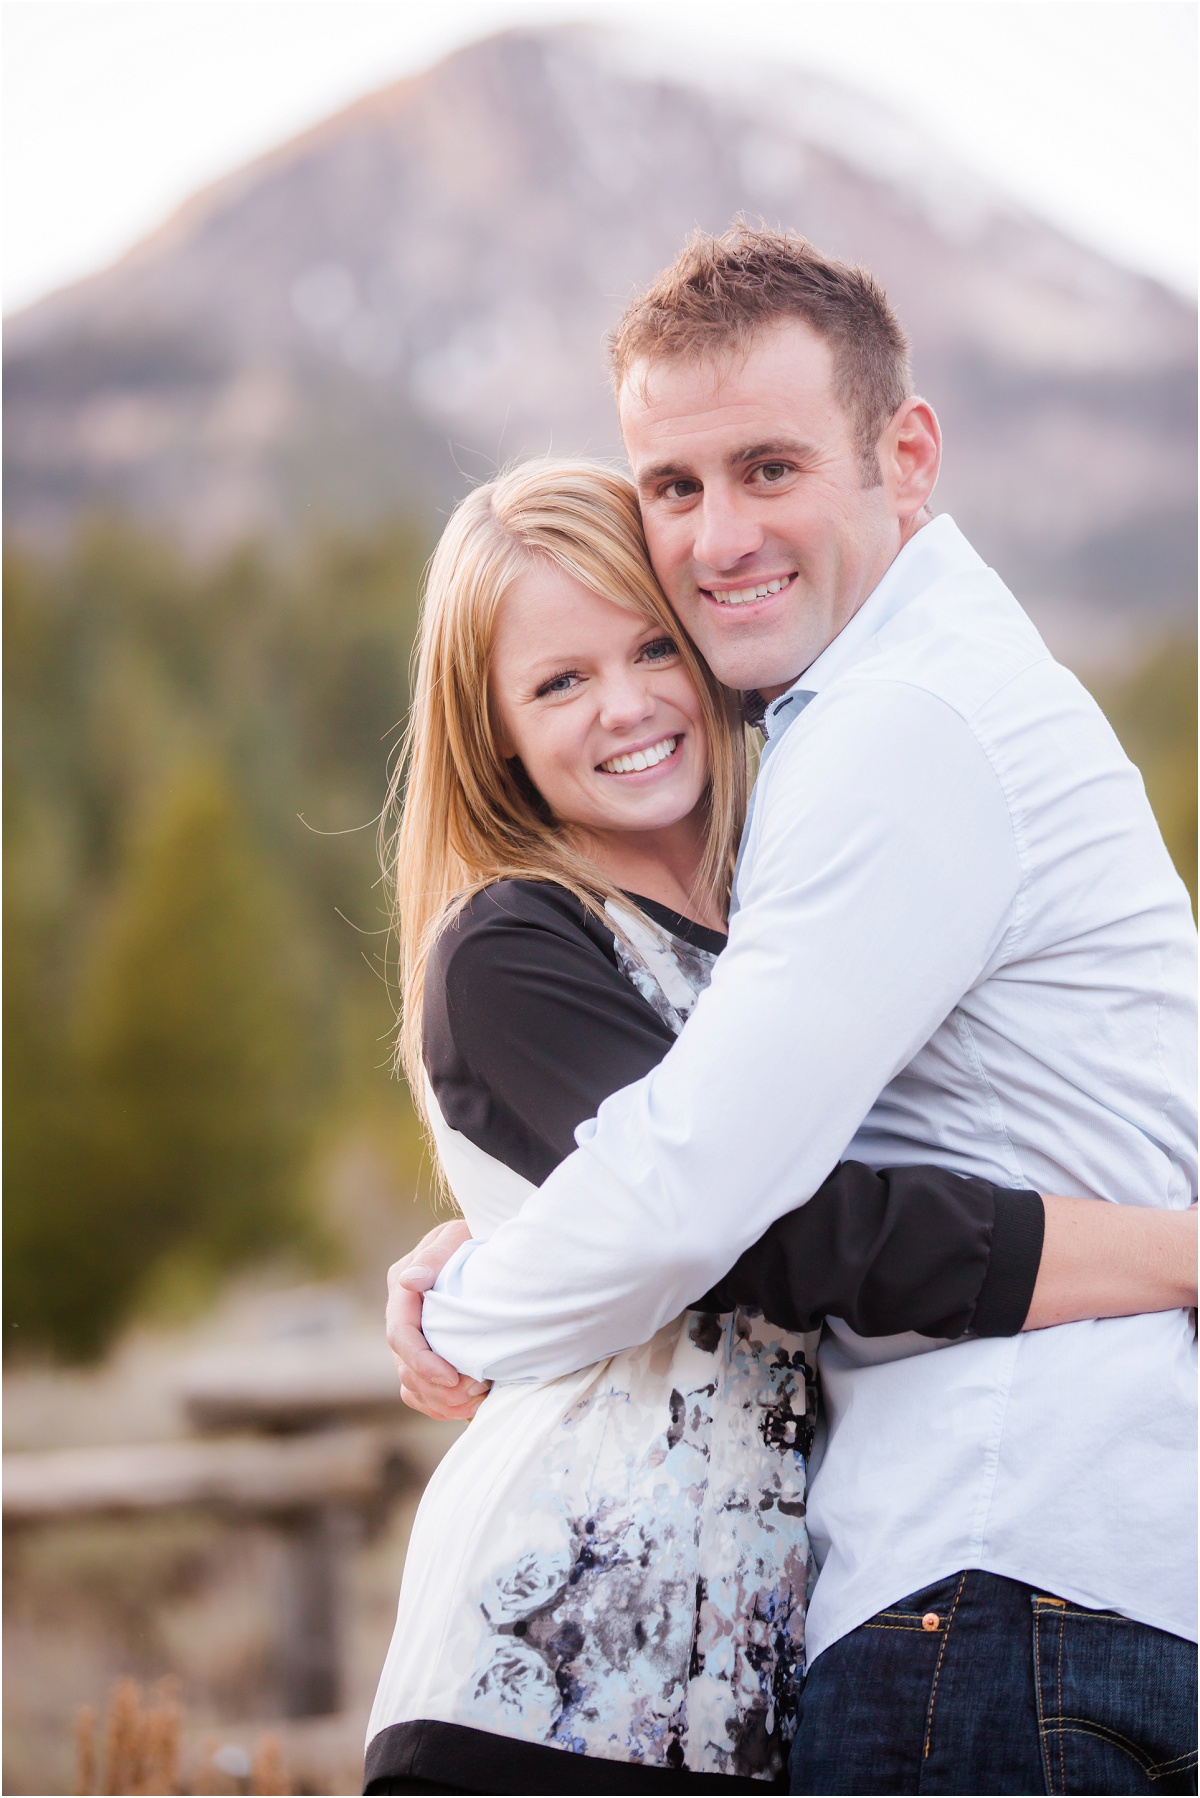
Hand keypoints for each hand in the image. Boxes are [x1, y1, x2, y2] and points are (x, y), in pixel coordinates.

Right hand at [386, 1220, 490, 1420]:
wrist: (485, 1248)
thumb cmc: (473, 1239)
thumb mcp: (456, 1237)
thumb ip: (434, 1257)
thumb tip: (410, 1281)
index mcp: (402, 1288)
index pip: (399, 1334)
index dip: (422, 1361)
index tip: (453, 1377)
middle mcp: (401, 1316)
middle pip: (404, 1368)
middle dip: (437, 1388)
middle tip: (476, 1392)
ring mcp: (412, 1338)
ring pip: (410, 1386)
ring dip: (441, 1402)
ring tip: (478, 1400)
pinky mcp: (425, 1354)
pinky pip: (420, 1393)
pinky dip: (441, 1406)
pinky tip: (469, 1406)